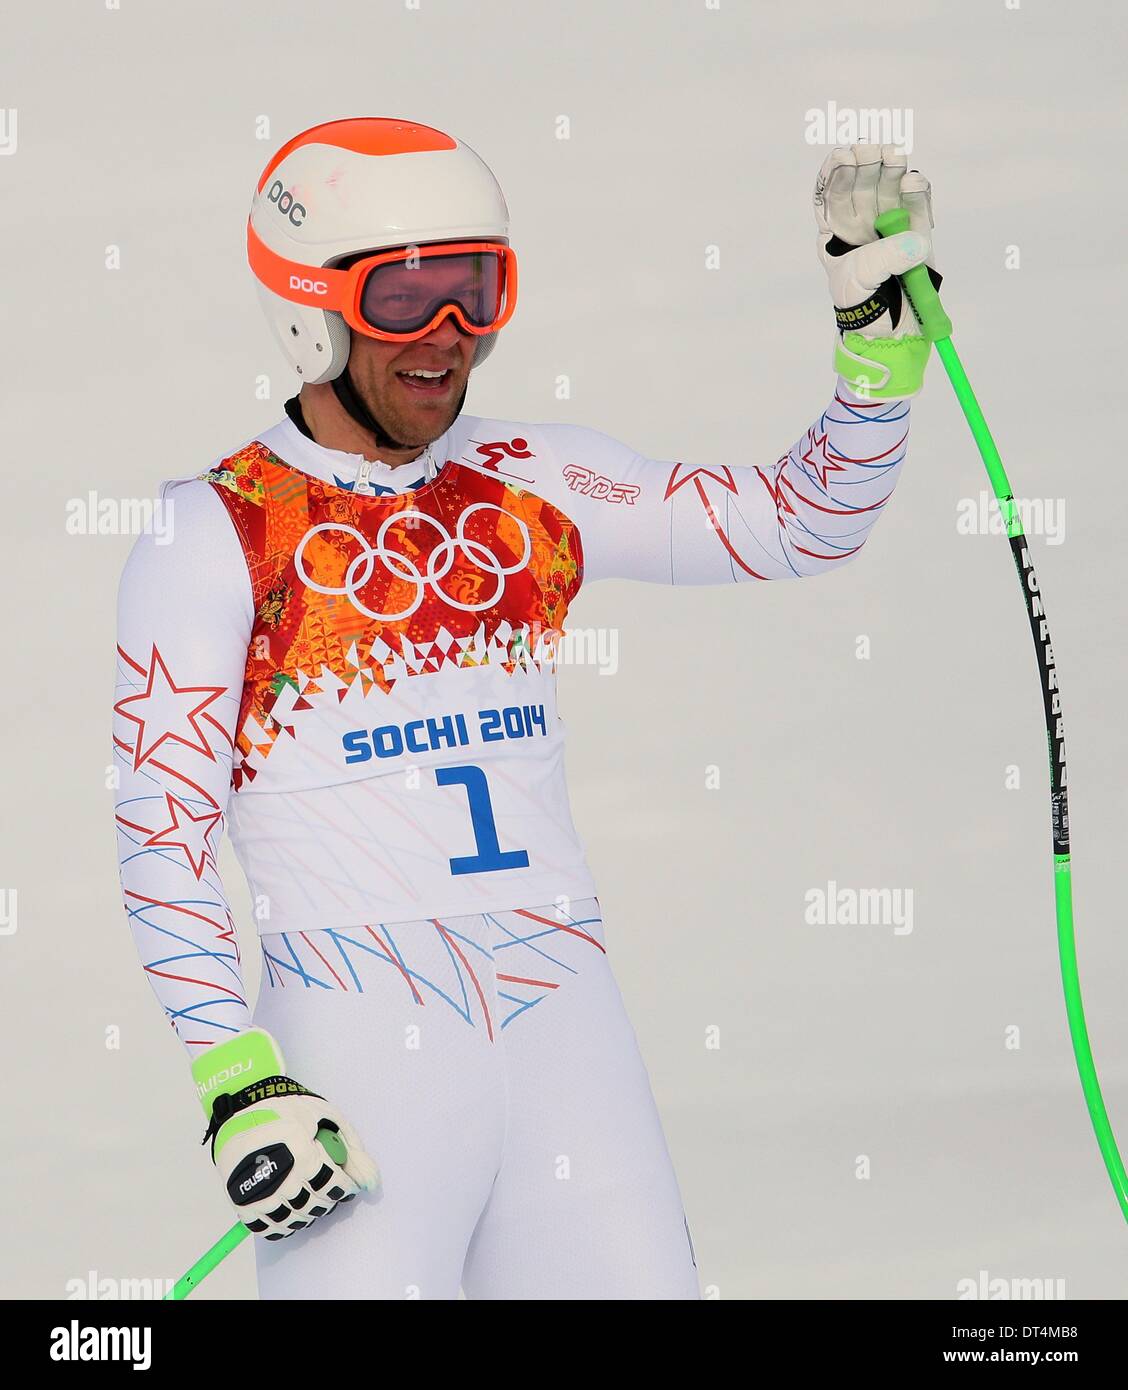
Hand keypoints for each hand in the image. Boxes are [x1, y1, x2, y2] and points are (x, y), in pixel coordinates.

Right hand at [192, 1027, 378, 1239]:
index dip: (346, 1187)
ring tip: (310, 1198)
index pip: (334, 1186)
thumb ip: (352, 1149)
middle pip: (314, 1205)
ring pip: (294, 1219)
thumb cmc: (288, 1110)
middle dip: (328, 1199)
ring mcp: (259, 1193)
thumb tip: (372, 1183)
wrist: (242, 1109)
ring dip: (308, 1213)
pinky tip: (290, 1210)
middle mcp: (280, 1177)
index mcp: (302, 1152)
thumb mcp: (326, 1117)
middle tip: (328, 1189)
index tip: (346, 1183)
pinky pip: (268, 1228)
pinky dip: (283, 1225)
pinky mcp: (242, 1204)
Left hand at [813, 144, 939, 399]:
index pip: (832, 194)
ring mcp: (890, 224)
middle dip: (866, 165)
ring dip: (891, 170)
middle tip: (871, 150)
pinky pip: (918, 205)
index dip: (837, 173)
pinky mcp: (918, 232)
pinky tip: (911, 181)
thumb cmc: (863, 306)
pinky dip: (917, 192)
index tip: (844, 158)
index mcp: (835, 231)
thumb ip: (883, 259)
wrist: (888, 333)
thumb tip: (916, 240)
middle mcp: (861, 222)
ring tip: (894, 155)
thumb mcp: (861, 282)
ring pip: (890, 188)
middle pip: (862, 185)